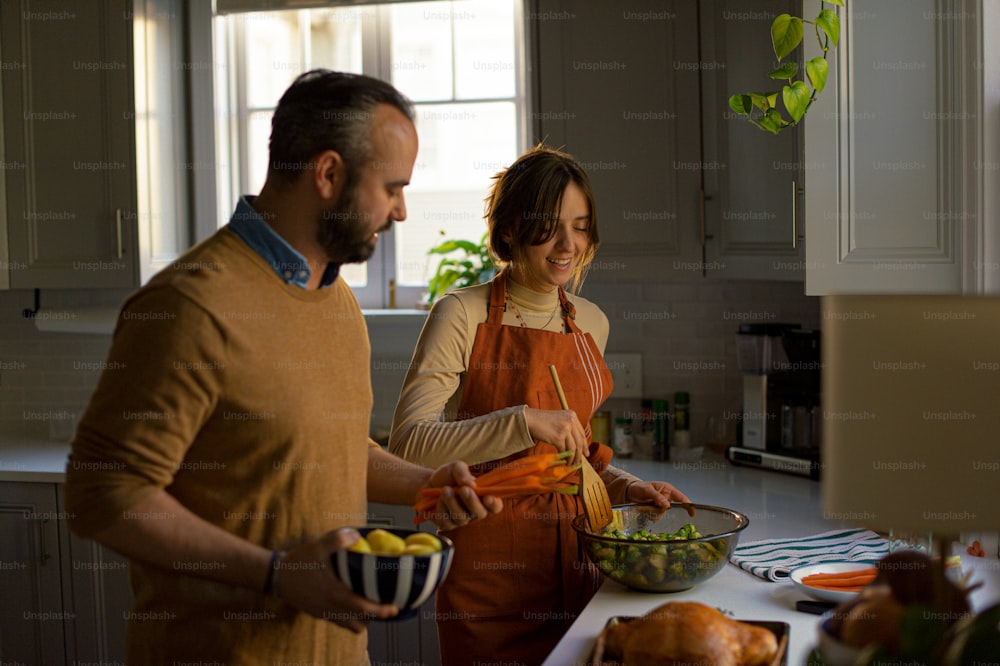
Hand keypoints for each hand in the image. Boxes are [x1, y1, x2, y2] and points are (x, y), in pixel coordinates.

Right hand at [276, 528, 398, 631]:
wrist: (276, 577)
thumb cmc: (298, 562)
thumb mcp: (317, 546)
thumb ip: (337, 539)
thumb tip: (356, 535)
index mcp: (335, 594)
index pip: (363, 608)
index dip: (381, 610)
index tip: (394, 608)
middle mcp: (331, 608)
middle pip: (360, 622)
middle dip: (375, 616)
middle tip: (387, 606)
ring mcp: (324, 613)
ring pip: (350, 625)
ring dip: (362, 618)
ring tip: (370, 604)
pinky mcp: (318, 614)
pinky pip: (339, 622)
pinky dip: (350, 617)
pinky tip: (352, 602)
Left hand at [422, 461, 503, 529]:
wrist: (427, 484)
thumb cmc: (447, 476)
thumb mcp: (455, 468)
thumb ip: (463, 473)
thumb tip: (472, 485)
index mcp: (483, 497)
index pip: (495, 506)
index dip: (494, 504)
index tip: (488, 497)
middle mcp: (475, 511)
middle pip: (480, 514)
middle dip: (472, 502)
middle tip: (463, 490)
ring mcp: (462, 519)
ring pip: (462, 519)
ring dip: (453, 503)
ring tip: (445, 489)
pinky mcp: (448, 525)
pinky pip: (446, 522)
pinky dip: (441, 509)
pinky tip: (438, 499)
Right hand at [523, 407, 588, 465]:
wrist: (529, 419)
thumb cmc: (541, 421)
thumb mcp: (558, 419)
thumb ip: (568, 428)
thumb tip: (577, 446)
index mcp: (572, 415)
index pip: (582, 433)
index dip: (585, 445)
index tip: (586, 453)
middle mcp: (570, 421)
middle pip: (579, 441)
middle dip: (580, 454)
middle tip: (579, 462)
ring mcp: (565, 429)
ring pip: (573, 448)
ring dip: (572, 458)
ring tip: (570, 464)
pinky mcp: (558, 437)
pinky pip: (564, 450)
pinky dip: (564, 457)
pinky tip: (563, 461)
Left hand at [626, 481, 694, 516]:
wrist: (629, 492)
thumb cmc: (639, 487)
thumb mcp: (647, 490)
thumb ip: (657, 497)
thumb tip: (667, 505)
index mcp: (667, 489)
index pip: (681, 498)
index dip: (688, 505)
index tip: (692, 513)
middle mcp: (666, 497)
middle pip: (673, 508)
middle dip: (663, 510)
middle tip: (654, 507)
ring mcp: (661, 504)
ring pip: (663, 513)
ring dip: (655, 512)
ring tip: (645, 506)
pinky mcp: (656, 510)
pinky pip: (657, 516)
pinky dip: (651, 515)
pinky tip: (644, 510)